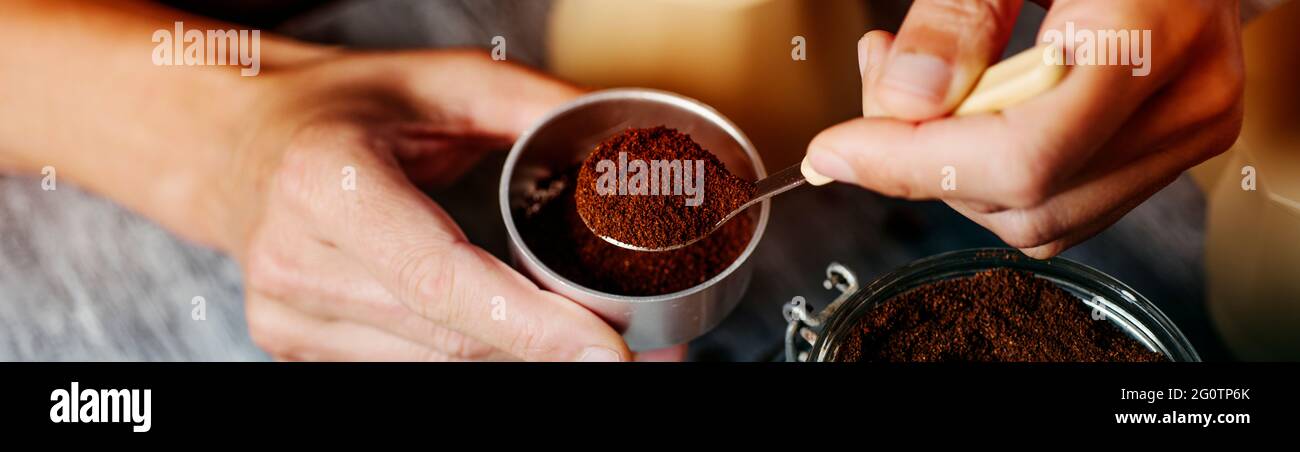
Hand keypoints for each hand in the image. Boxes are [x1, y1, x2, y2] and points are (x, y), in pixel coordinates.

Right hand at [217, 51, 635, 360]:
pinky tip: (517, 334)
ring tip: (586, 338)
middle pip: (452, 336)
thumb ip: (539, 108)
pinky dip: (475, 353)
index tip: (612, 347)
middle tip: (640, 344)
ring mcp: (288, 315)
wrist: (238, 144)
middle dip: (551, 346)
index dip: (533, 326)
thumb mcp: (445, 81)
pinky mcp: (294, 346)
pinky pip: (409, 366)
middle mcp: (296, 259)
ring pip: (438, 364)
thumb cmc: (343, 107)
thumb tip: (631, 147)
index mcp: (330, 183)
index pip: (442, 279)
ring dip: (519, 357)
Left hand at [806, 0, 1243, 257]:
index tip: (836, 149)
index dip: (916, 164)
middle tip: (875, 83)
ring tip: (917, 87)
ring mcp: (1187, 130)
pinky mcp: (1169, 148)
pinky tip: (964, 112)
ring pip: (1042, 219)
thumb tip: (899, 106)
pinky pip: (1065, 204)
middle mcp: (1189, 97)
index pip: (1024, 154)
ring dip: (954, 175)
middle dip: (926, 163)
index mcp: (1158, 26)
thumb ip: (955, 16)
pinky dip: (992, 177)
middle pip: (1029, 198)